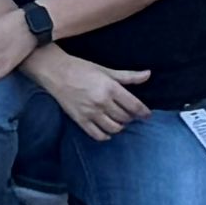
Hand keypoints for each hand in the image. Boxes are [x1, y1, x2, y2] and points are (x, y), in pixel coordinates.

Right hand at [30, 46, 152, 139]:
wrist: (57, 72)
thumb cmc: (82, 68)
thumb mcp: (107, 70)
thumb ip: (128, 76)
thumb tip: (148, 74)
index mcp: (110, 88)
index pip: (133, 105)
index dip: (143, 112)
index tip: (147, 115)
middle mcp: (102, 102)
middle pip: (124, 117)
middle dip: (131, 117)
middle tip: (131, 114)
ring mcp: (90, 113)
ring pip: (113, 128)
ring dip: (120, 127)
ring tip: (120, 121)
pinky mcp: (80, 120)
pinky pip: (97, 135)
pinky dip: (105, 136)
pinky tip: (108, 132)